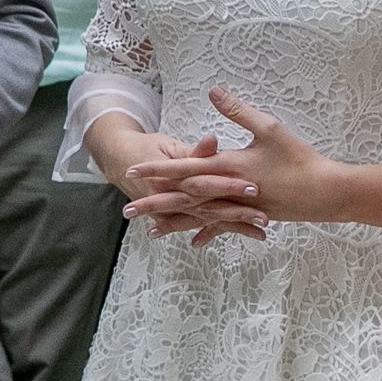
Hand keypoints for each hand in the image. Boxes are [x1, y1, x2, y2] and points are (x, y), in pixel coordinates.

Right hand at [88, 116, 264, 245]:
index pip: (204, 183)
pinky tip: (240, 240)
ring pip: (207, 220)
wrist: (118, 161)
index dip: (228, 186)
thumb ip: (194, 150)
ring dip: (233, 227)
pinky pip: (196, 226)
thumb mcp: (168, 145)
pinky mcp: (174, 214)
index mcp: (172, 178)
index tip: (253, 188)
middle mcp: (173, 197)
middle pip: (209, 207)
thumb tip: (213, 141)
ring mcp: (173, 209)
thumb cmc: (146, 148)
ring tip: (259, 233)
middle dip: (237, 213)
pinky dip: (211, 234)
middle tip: (262, 217)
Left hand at [121, 86, 340, 243]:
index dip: (158, 169)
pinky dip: (207, 231)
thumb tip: (213, 90)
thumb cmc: (299, 157)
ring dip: (174, 222)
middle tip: (127, 210)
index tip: (133, 172)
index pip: (185, 169)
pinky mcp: (249, 216)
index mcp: (227, 168)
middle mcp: (227, 192)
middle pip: (183, 198)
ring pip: (199, 216)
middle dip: (155, 203)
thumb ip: (237, 111)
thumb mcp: (269, 128)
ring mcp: (237, 207)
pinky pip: (223, 225)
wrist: (327, 192)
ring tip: (150, 230)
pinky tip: (193, 241)